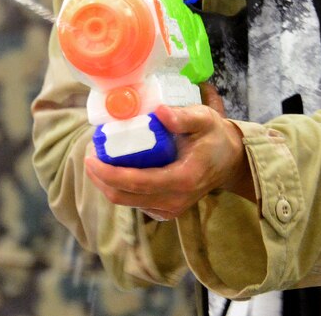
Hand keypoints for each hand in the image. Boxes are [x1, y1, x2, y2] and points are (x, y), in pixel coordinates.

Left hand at [83, 83, 255, 220]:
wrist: (229, 160)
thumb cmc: (214, 136)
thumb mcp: (204, 119)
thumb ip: (183, 117)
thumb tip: (159, 112)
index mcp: (183, 179)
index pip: (137, 182)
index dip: (108, 173)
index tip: (90, 157)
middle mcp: (174, 200)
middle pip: (124, 196)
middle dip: (100, 177)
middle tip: (90, 151)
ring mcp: (169, 208)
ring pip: (126, 200)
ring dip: (107, 181)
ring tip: (99, 154)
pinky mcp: (164, 209)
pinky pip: (134, 200)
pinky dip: (119, 185)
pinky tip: (115, 165)